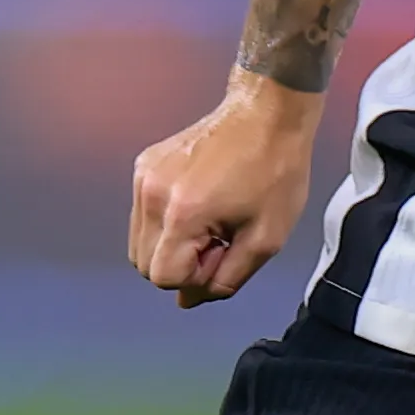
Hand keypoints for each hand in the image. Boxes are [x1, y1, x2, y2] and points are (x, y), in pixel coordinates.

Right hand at [129, 71, 322, 308]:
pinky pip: (143, 216)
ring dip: (172, 246)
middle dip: (181, 265)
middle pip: (145, 265)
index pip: (164, 278)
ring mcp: (143, 177)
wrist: (266, 114)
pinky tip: (200, 204)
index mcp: (183, 214)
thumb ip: (227, 279)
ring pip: (140, 243)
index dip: (196, 277)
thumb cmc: (275, 171)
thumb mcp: (266, 238)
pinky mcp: (143, 165)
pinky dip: (166, 223)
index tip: (225, 250)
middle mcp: (152, 194)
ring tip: (210, 223)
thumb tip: (188, 300)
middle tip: (220, 239)